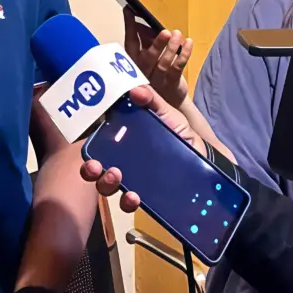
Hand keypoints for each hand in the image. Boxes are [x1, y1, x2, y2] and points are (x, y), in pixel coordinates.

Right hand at [80, 85, 204, 211]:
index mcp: (126, 140)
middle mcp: (124, 161)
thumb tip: (136, 90)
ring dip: (106, 184)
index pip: (100, 142)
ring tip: (117, 176)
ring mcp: (133, 180)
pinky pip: (129, 202)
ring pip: (108, 186)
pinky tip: (134, 197)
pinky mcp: (145, 196)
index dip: (90, 146)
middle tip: (96, 166)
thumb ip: (153, 102)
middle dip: (91, 169)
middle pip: (98, 167)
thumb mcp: (169, 115)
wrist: (205, 159)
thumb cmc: (182, 134)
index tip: (87, 147)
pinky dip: (127, 201)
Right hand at [123, 7, 192, 106]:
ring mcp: (158, 80)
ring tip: (177, 34)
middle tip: (165, 32)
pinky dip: (184, 54)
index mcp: (134, 63)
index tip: (130, 11)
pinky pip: (178, 67)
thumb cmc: (155, 73)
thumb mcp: (147, 57)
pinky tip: (188, 42)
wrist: (169, 101)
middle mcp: (143, 72)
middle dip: (156, 44)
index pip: (130, 43)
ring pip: (164, 63)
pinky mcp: (171, 83)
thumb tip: (142, 22)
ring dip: (171, 47)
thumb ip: (145, 41)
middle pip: (148, 57)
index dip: (130, 27)